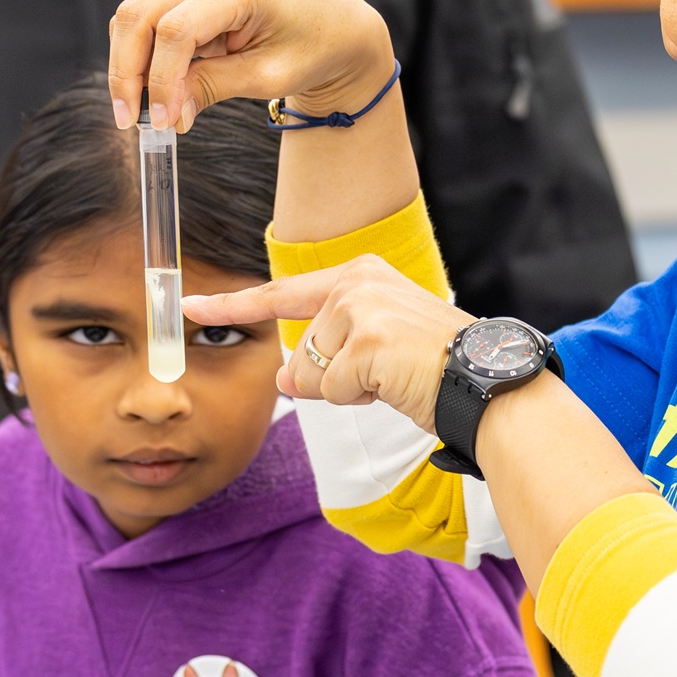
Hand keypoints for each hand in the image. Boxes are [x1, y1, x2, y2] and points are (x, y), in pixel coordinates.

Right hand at [108, 0, 393, 132]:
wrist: (333, 21)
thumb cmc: (311, 47)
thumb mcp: (269, 76)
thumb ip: (213, 87)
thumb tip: (167, 114)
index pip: (176, 31)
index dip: (161, 80)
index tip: (162, 122)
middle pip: (140, 16)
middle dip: (128, 73)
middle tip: (129, 122)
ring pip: (135, 16)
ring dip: (132, 65)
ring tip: (143, 112)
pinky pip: (150, 17)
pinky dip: (146, 54)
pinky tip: (157, 90)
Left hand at [183, 258, 466, 431]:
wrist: (486, 383)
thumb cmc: (440, 369)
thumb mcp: (377, 352)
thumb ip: (327, 354)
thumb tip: (282, 381)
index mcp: (361, 275)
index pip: (282, 293)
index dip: (232, 305)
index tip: (190, 305)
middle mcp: (356, 282)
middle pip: (299, 350)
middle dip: (328, 379)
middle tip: (383, 375)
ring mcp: (359, 309)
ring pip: (311, 374)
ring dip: (346, 391)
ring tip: (395, 377)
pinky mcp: (364, 341)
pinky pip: (331, 391)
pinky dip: (360, 401)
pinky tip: (396, 385)